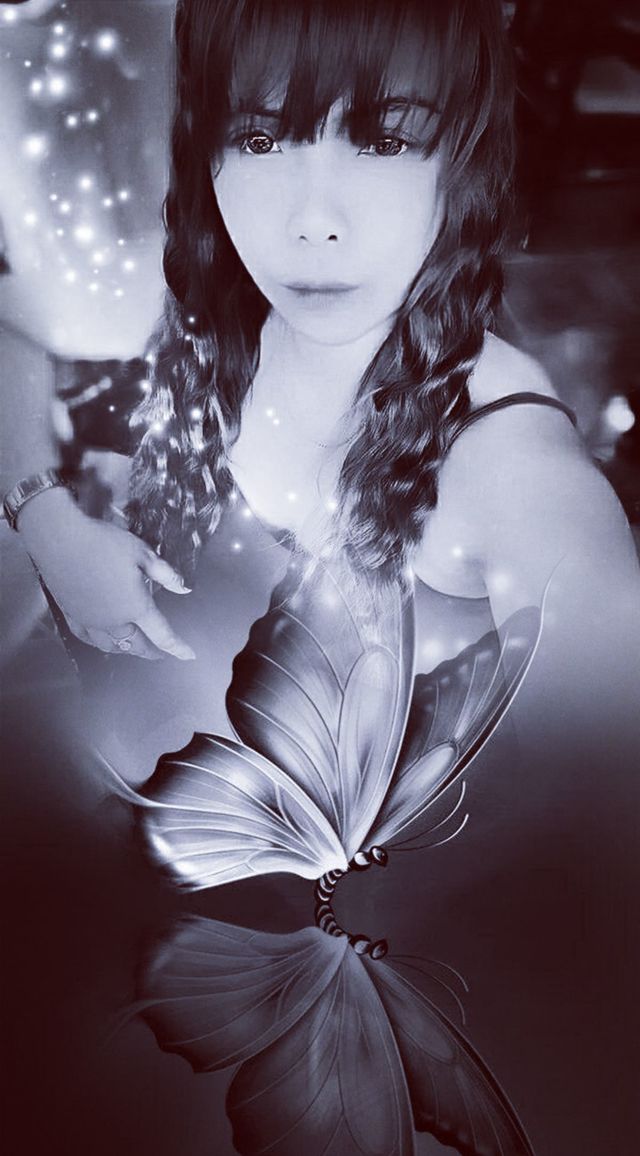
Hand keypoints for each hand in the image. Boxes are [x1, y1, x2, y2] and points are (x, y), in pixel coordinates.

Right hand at [17, 490, 194, 660]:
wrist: (60, 539)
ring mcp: (90, 620)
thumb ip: (166, 574)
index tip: (188, 655)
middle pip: (137, 645)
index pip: (163, 635)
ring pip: (112, 645)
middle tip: (160, 653)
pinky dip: (100, 642)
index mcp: (135, 607)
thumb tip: (183, 588)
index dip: (178, 648)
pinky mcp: (71, 614)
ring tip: (134, 646)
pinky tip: (101, 639)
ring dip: (127, 648)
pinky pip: (88, 638)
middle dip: (151, 651)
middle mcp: (113, 621)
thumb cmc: (102, 543)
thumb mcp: (143, 554)